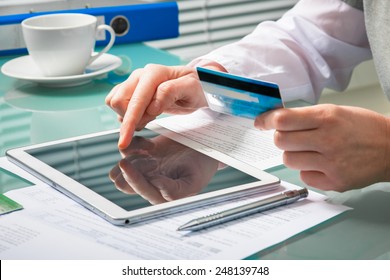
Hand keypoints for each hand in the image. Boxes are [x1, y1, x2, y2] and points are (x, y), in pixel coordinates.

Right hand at [105, 64, 207, 148]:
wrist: (197, 85)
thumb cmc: (197, 86)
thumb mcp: (192, 89)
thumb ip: (171, 92)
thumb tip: (151, 106)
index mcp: (154, 73)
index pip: (135, 100)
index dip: (129, 122)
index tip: (125, 141)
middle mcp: (141, 75)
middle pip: (118, 101)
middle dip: (130, 118)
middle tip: (151, 120)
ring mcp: (135, 82)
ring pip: (113, 102)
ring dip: (129, 116)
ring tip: (149, 116)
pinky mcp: (132, 90)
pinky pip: (117, 104)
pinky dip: (128, 114)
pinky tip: (144, 114)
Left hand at [108, 135, 218, 203]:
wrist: (205, 150)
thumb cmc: (202, 168)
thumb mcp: (194, 182)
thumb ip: (175, 190)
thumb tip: (156, 187)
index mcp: (159, 195)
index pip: (140, 190)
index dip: (134, 178)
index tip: (129, 164)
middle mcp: (148, 184)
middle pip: (124, 182)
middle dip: (131, 169)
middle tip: (144, 159)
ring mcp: (143, 170)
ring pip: (121, 168)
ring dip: (130, 157)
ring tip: (149, 151)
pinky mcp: (142, 155)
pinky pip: (126, 151)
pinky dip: (133, 145)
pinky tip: (148, 143)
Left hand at [255, 104, 389, 190]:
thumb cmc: (363, 127)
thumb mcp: (336, 111)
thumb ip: (306, 116)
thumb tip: (276, 119)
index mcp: (327, 118)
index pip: (283, 119)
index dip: (267, 120)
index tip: (261, 122)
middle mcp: (328, 140)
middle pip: (280, 141)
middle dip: (280, 137)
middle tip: (290, 136)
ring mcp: (331, 164)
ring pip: (288, 159)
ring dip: (293, 154)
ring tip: (310, 150)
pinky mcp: (335, 182)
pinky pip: (304, 176)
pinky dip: (308, 170)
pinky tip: (321, 163)